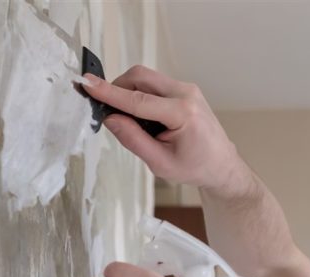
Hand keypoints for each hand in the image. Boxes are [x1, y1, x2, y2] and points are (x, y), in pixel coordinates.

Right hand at [81, 66, 252, 194]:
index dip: (110, 93)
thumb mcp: (160, 163)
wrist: (222, 165)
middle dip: (118, 89)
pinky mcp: (184, 90)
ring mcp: (187, 89)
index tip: (88, 84)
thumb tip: (110, 118)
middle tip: (108, 111)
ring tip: (133, 123)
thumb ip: (133, 140)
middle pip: (140, 77)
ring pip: (146, 78)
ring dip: (130, 94)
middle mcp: (187, 94)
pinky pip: (154, 85)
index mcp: (183, 113)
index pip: (138, 100)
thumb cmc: (195, 167)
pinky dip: (141, 97)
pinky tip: (145, 119)